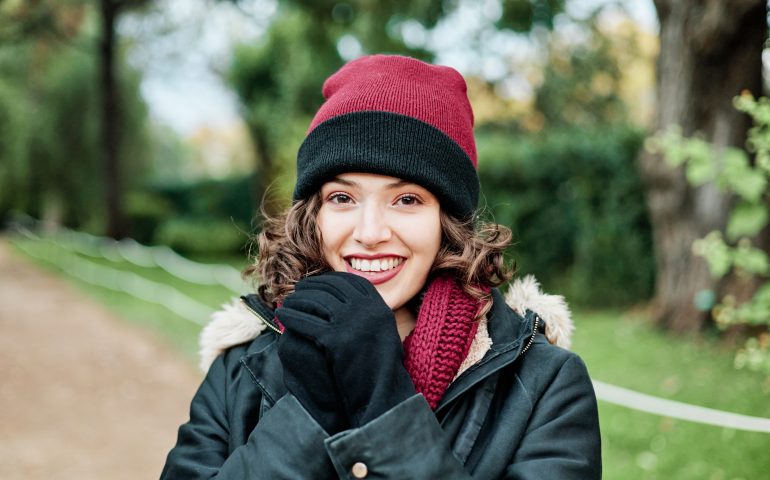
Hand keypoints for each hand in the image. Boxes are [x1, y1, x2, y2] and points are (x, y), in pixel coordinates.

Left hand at [275, 272, 415, 426]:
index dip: (327, 280)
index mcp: (378, 304)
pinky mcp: (335, 338)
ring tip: (286, 304)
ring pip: (315, 302)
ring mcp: (350, 321)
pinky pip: (305, 321)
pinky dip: (291, 316)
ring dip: (297, 300)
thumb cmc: (381, 366)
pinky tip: (282, 316)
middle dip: (310, 288)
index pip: (347, 281)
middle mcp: (365, 308)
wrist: (383, 392)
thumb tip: (350, 298)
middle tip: (296, 291)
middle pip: (330, 288)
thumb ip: (368, 312)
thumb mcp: (382, 330)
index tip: (315, 284)